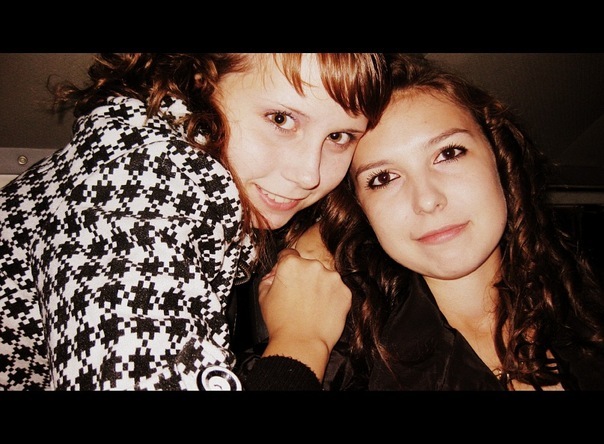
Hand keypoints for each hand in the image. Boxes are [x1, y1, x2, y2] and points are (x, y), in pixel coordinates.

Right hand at [258, 246, 350, 380]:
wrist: (301, 343)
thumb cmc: (281, 323)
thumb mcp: (263, 296)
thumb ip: (269, 277)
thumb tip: (275, 273)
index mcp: (292, 264)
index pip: (289, 255)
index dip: (286, 266)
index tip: (289, 275)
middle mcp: (313, 266)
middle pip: (308, 266)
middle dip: (304, 277)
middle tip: (299, 297)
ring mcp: (332, 278)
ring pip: (324, 277)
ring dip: (319, 286)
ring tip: (311, 306)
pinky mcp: (345, 292)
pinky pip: (337, 290)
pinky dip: (331, 298)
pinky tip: (321, 310)